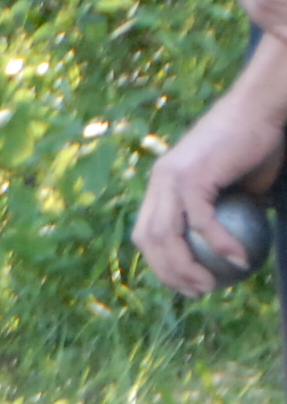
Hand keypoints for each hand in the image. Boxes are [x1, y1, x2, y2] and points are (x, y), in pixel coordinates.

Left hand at [134, 102, 280, 295]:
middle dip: (168, 273)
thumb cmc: (254, 146)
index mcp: (161, 184)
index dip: (160, 263)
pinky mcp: (192, 176)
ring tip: (211, 284)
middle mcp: (159, 181)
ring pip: (167, 235)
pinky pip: (201, 221)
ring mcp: (171, 178)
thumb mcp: (235, 187)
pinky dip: (219, 244)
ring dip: (187, 267)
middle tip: (198, 292)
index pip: (146, 232)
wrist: (257, 111)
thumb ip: (223, 213)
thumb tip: (232, 253)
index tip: (186, 284)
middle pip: (149, 240)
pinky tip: (238, 260)